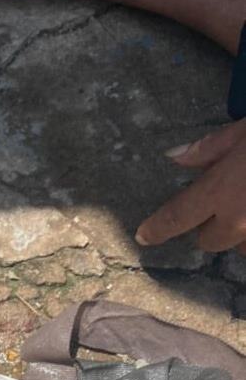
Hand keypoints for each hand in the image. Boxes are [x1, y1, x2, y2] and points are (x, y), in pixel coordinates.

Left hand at [136, 120, 245, 254]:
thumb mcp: (244, 132)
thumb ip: (209, 148)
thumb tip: (174, 156)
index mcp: (221, 192)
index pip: (177, 216)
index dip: (157, 229)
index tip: (143, 236)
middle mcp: (240, 220)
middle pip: (210, 241)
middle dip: (208, 229)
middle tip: (215, 208)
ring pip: (240, 247)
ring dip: (238, 235)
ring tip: (242, 209)